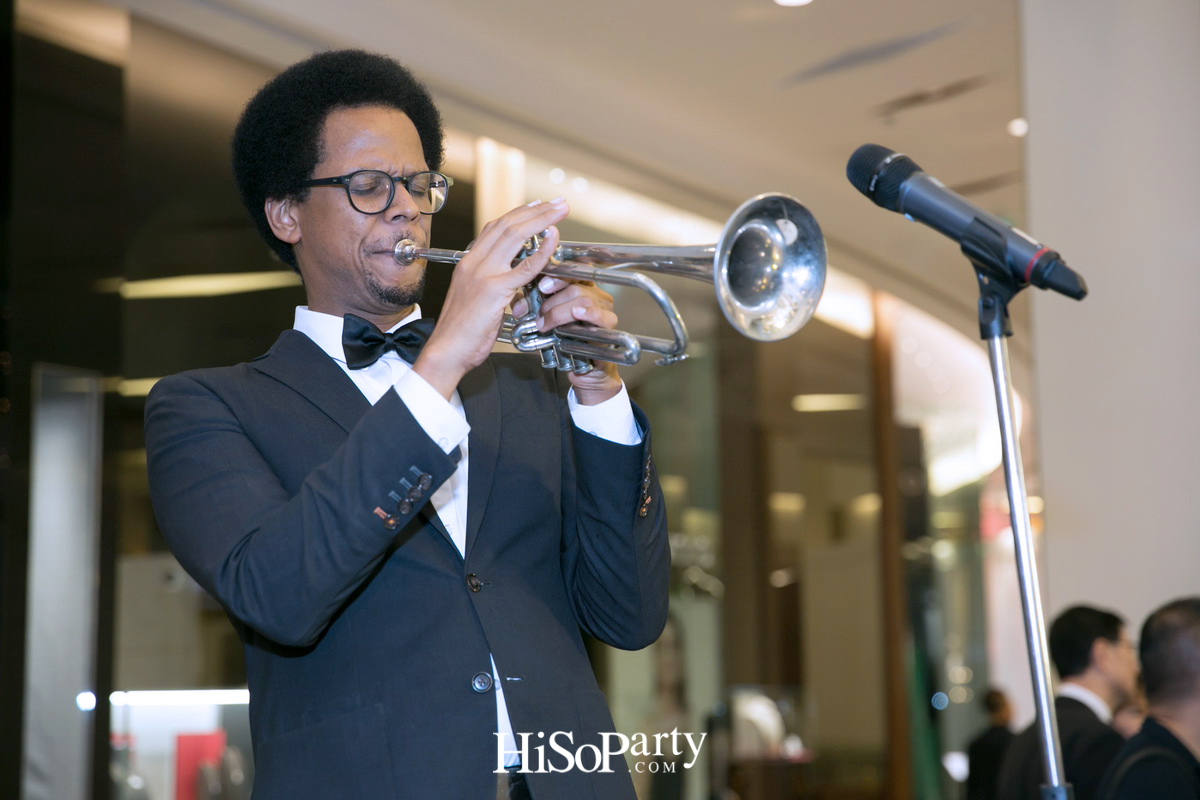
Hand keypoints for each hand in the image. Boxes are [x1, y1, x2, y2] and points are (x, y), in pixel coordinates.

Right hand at [414, 199, 568, 398]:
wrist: (446, 351)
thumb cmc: (461, 332)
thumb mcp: (475, 300)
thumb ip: (492, 286)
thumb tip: (511, 284)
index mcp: (468, 263)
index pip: (494, 228)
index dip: (517, 214)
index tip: (536, 206)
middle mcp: (474, 263)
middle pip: (507, 225)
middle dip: (535, 211)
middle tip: (556, 202)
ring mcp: (484, 274)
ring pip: (515, 236)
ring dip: (541, 220)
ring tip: (560, 210)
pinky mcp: (495, 291)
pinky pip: (523, 267)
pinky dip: (541, 251)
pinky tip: (553, 239)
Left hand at [513, 277, 622, 404]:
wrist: (585, 370)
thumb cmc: (568, 343)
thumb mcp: (547, 322)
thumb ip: (534, 310)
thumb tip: (518, 307)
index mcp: (581, 288)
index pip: (571, 272)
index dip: (556, 276)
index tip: (541, 287)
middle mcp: (595, 295)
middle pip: (574, 285)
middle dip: (552, 301)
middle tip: (540, 316)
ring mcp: (604, 308)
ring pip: (582, 299)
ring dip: (560, 311)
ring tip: (548, 324)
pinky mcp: (609, 325)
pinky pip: (599, 314)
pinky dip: (587, 313)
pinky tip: (577, 314)